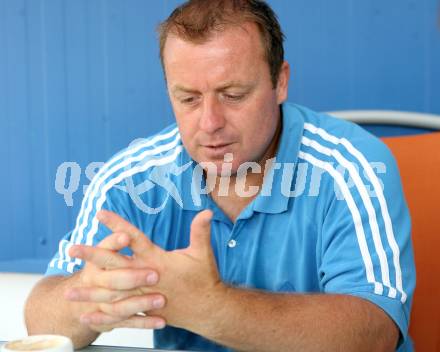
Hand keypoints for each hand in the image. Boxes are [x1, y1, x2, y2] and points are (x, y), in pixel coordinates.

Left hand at [69, 209, 226, 332]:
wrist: (207, 309)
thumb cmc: (203, 279)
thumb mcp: (203, 253)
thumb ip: (201, 231)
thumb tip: (207, 212)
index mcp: (157, 260)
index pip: (133, 238)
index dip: (116, 225)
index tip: (100, 214)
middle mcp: (145, 277)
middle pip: (115, 265)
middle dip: (93, 256)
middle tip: (72, 249)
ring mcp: (142, 295)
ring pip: (112, 294)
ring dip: (90, 293)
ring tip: (69, 292)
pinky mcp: (144, 309)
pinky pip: (119, 314)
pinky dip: (103, 316)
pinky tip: (86, 316)